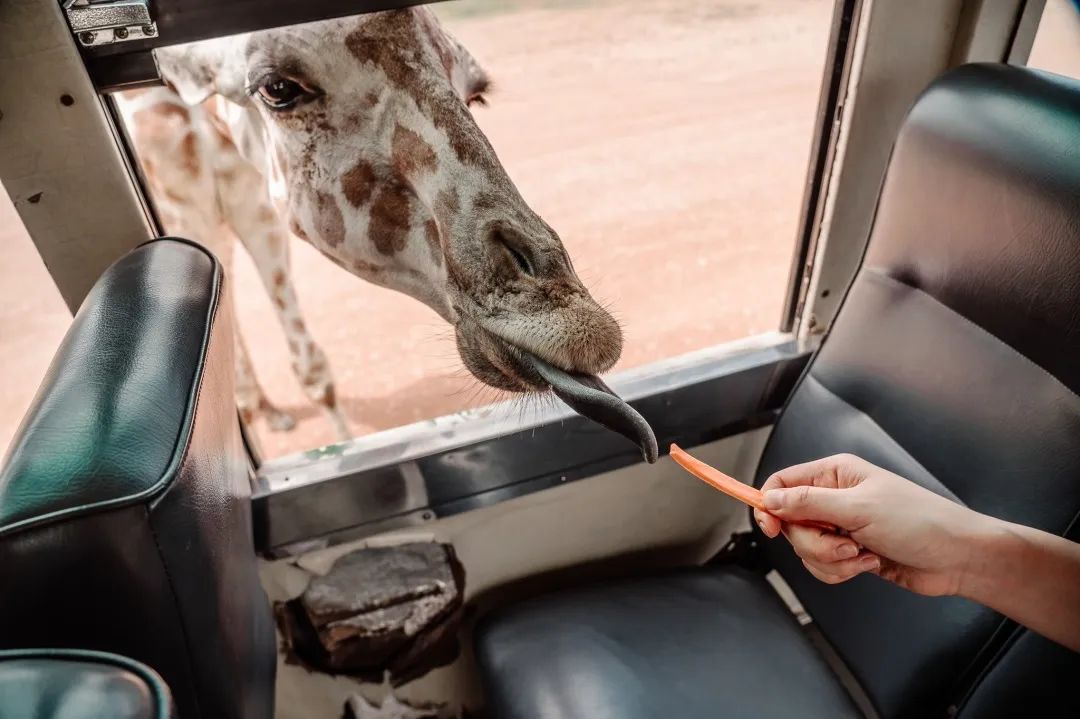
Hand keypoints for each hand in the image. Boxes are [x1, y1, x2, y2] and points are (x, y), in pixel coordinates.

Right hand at [753, 454, 990, 595]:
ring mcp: (841, 527)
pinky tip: (868, 564)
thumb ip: (808, 503)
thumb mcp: (858, 507)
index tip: (772, 529)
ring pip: (806, 549)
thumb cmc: (919, 522)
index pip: (782, 483)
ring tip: (862, 555)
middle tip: (845, 543)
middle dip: (814, 542)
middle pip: (791, 523)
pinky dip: (841, 571)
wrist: (957, 558)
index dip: (770, 506)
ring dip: (830, 560)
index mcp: (834, 474)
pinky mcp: (850, 553)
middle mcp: (833, 498)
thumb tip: (768, 499)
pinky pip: (823, 566)